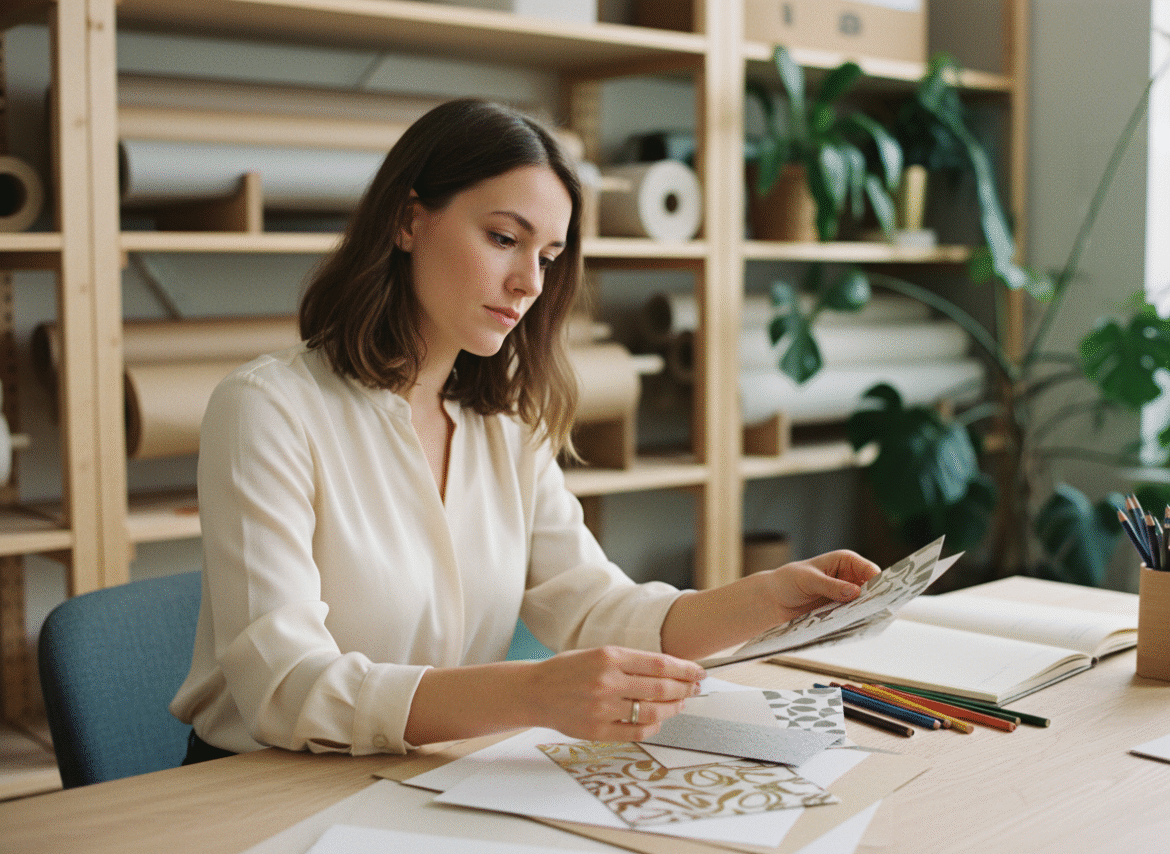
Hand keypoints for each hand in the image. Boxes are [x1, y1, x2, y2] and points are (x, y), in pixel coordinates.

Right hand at [522, 646, 704, 741]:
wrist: (534, 691)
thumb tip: (668, 670)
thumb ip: (630, 661)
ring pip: (653, 712)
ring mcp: (602, 708)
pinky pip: (636, 732)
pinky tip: (658, 722)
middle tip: (695, 688)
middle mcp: (607, 681)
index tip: (699, 672)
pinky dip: (654, 728)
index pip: (659, 664)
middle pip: (661, 688)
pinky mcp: (597, 730)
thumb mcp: (597, 653)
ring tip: (679, 704)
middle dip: (684, 689)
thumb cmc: (567, 670)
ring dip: (673, 709)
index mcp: (609, 656)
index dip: (685, 669)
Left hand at [762, 550, 881, 616]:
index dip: (879, 582)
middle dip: (875, 600)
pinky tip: (857, 628)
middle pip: (873, 589)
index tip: (882, 596)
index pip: (870, 570)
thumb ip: (830, 586)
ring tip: (868, 623)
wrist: (774, 600)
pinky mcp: (841, 610)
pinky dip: (857, 621)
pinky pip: (855, 616)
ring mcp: (847, 595)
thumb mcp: (808, 580)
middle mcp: (850, 577)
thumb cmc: (788, 581)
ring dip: (867, 612)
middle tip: (877, 613)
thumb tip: (854, 592)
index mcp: (845, 561)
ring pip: (866, 604)